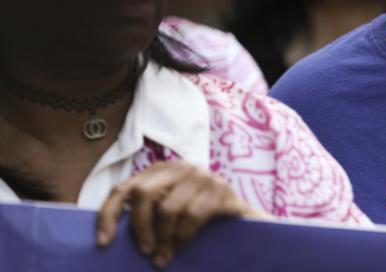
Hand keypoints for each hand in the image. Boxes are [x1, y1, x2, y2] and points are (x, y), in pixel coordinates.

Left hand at [96, 161, 268, 267]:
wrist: (242, 221)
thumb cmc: (198, 218)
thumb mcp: (169, 210)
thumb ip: (147, 213)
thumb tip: (109, 236)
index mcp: (161, 171)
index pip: (123, 189)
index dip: (109, 215)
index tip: (104, 242)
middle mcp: (180, 167)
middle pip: (142, 194)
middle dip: (139, 228)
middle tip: (145, 251)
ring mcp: (202, 176)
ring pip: (167, 209)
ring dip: (164, 239)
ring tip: (163, 257)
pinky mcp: (220, 189)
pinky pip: (192, 216)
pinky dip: (183, 237)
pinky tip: (181, 248)